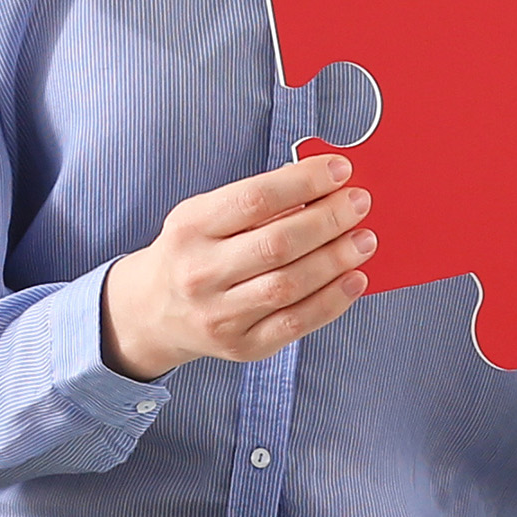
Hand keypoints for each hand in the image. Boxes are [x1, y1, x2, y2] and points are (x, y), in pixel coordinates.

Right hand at [104, 154, 377, 380]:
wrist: (152, 311)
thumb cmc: (191, 252)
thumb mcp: (204, 215)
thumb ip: (255, 202)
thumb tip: (322, 188)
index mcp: (190, 228)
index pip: (254, 199)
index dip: (303, 182)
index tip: (339, 170)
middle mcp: (200, 274)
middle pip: (277, 244)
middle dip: (328, 220)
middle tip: (359, 204)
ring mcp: (220, 315)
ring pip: (290, 286)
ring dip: (336, 260)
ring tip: (364, 240)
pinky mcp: (242, 346)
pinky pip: (296, 324)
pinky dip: (332, 301)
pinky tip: (354, 279)